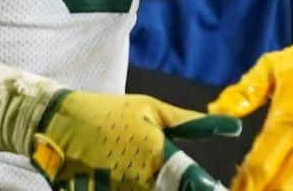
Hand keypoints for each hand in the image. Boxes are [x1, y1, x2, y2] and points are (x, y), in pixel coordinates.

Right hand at [31, 90, 238, 190]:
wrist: (57, 122)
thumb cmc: (110, 113)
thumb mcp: (152, 110)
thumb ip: (193, 123)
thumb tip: (235, 125)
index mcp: (157, 157)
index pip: (193, 183)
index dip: (205, 187)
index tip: (214, 187)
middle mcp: (138, 180)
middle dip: (169, 186)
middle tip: (158, 172)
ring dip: (148, 187)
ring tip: (131, 168)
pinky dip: (124, 189)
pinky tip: (119, 180)